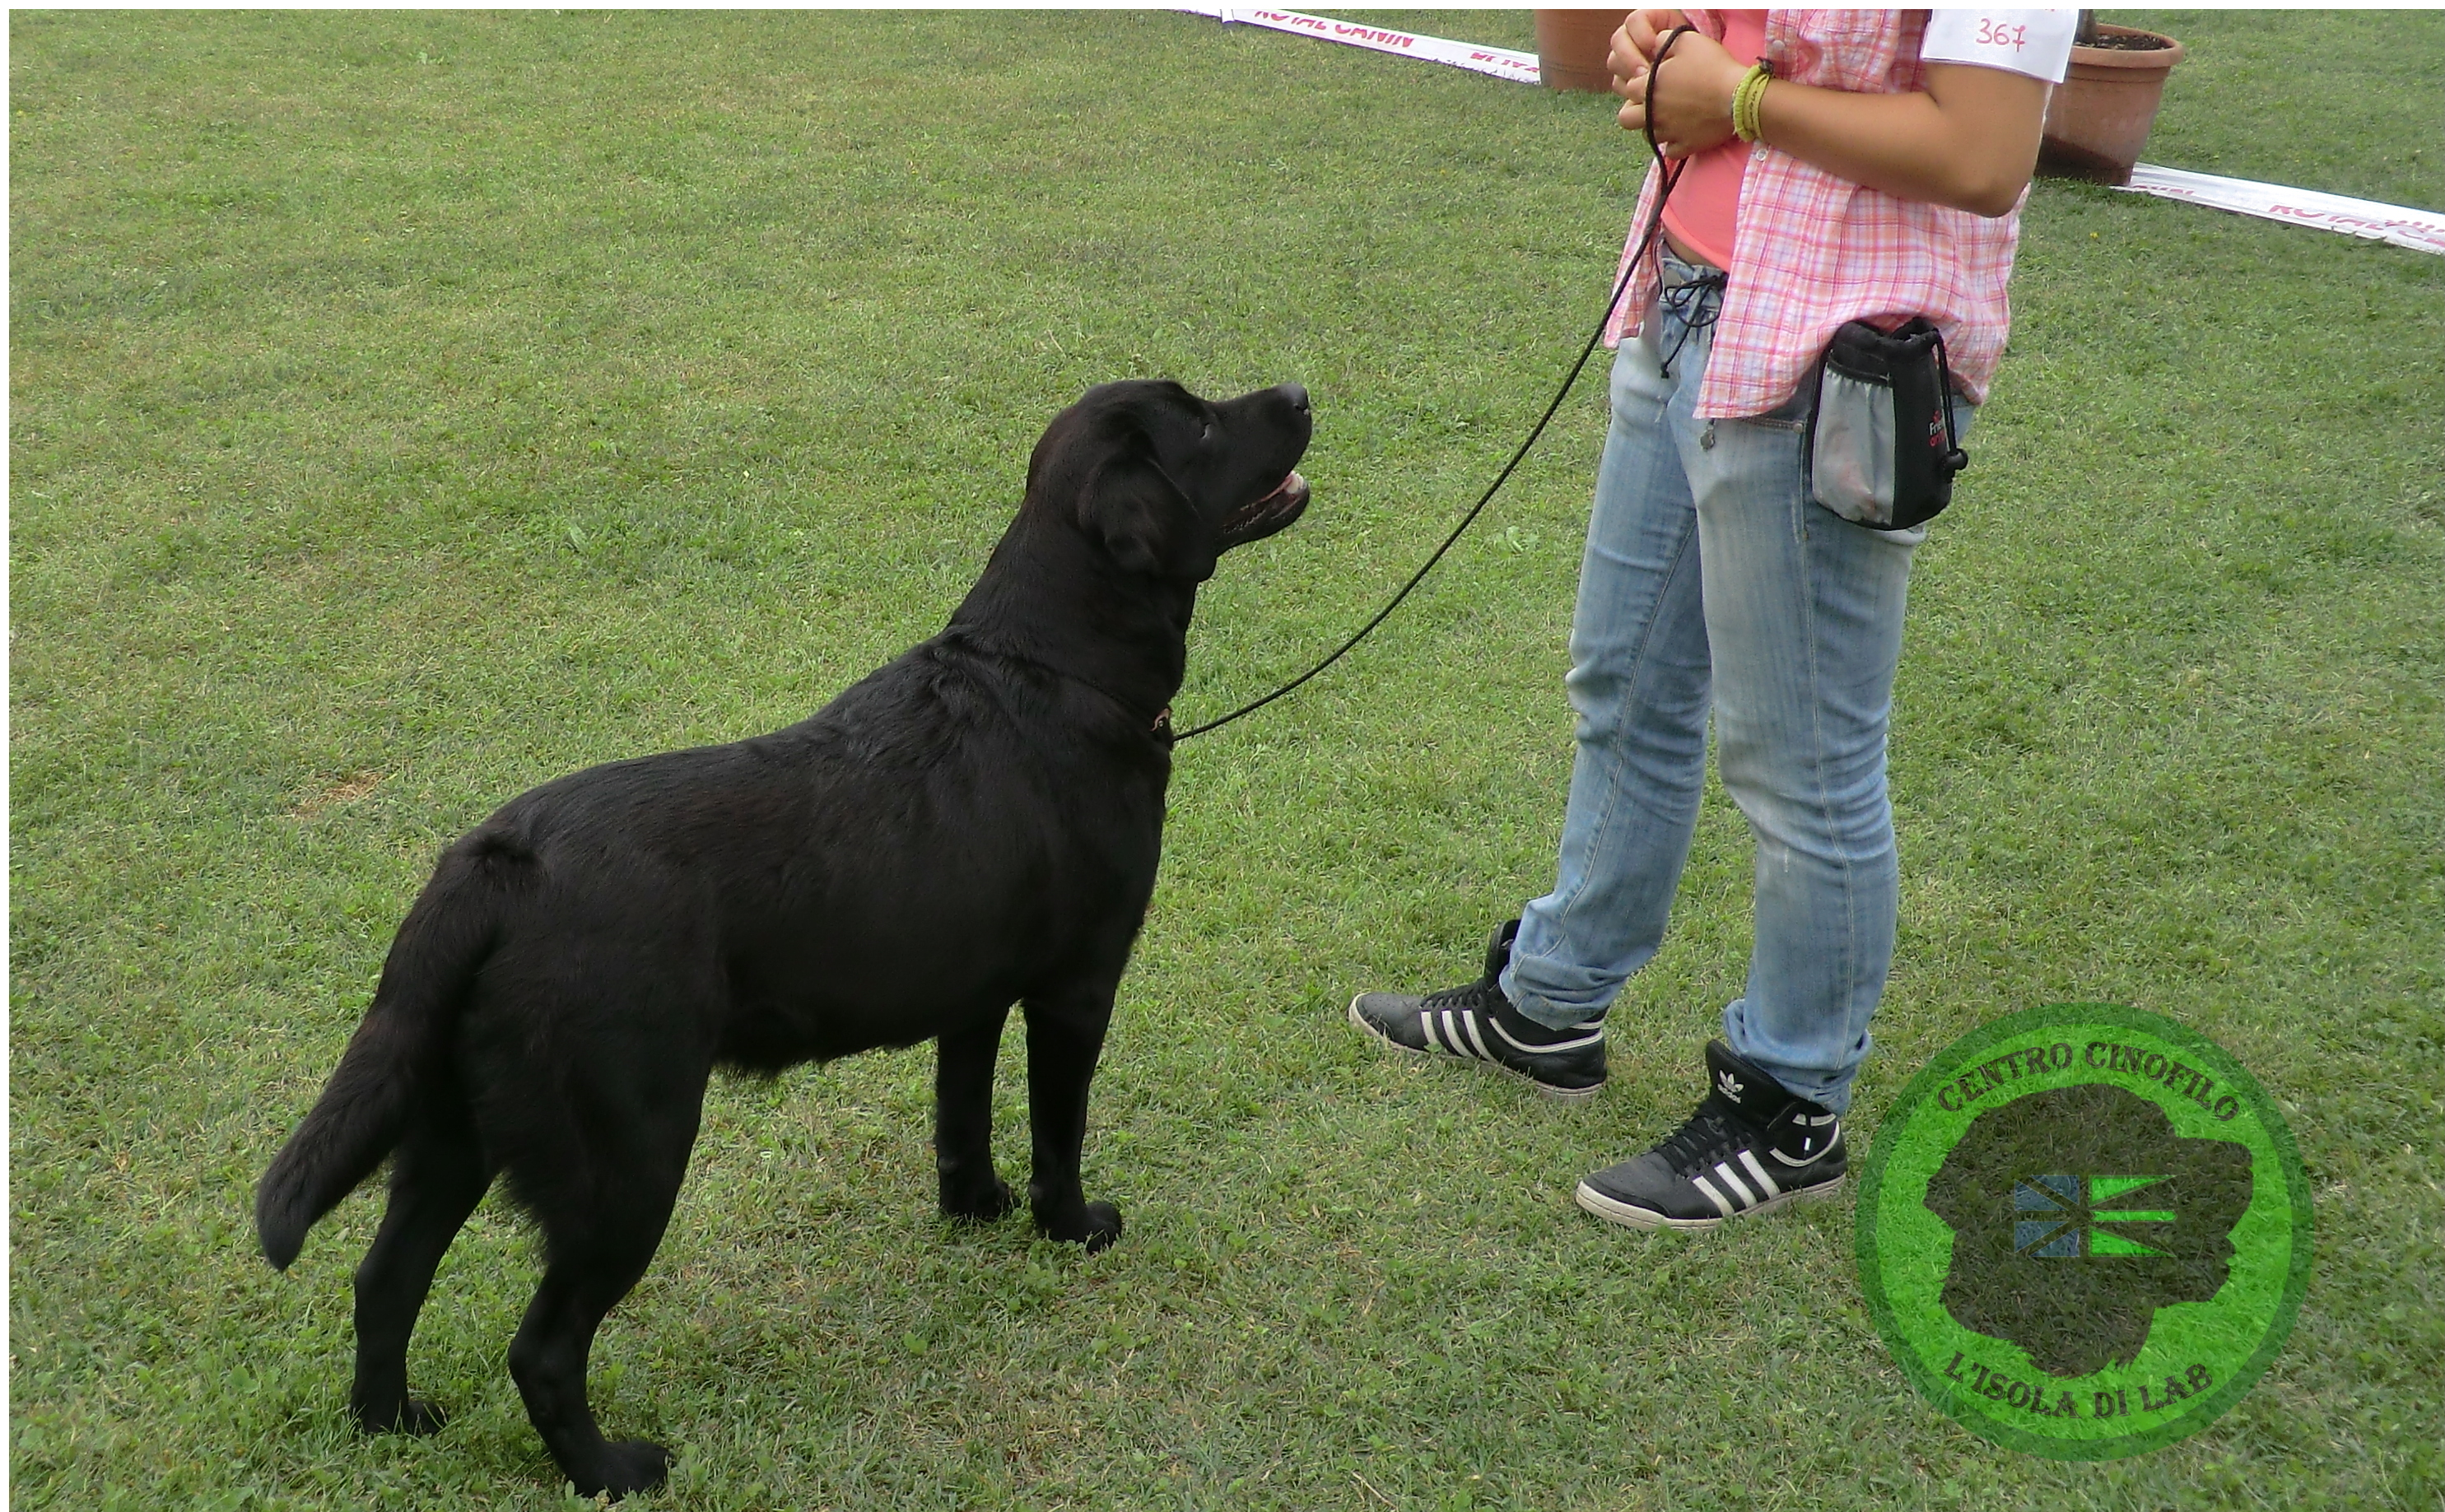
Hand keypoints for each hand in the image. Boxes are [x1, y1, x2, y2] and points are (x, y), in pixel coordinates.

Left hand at [1609, 15, 1745, 157]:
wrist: (1738, 95)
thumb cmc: (1712, 66)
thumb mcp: (1686, 41)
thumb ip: (1662, 40)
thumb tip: (1653, 43)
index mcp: (1649, 88)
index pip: (1629, 88)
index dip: (1639, 82)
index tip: (1652, 79)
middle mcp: (1653, 113)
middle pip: (1626, 118)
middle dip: (1634, 110)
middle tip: (1650, 103)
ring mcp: (1669, 132)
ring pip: (1648, 136)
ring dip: (1654, 127)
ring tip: (1668, 117)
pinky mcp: (1686, 146)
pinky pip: (1670, 151)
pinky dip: (1675, 143)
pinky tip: (1683, 133)